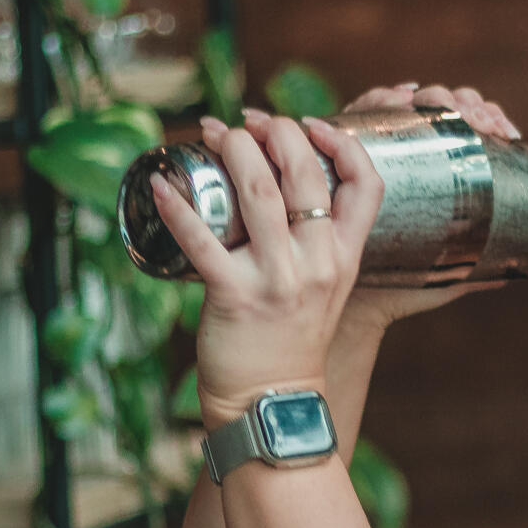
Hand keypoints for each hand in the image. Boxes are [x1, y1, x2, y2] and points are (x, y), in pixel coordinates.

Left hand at [150, 111, 382, 431]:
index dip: (342, 141)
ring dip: (232, 149)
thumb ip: (317, 243)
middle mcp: (318, 262)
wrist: (272, 404)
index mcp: (344, 255)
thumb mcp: (325, 288)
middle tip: (244, 123)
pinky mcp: (235, 295)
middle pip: (304, 172)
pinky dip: (177, 206)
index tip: (311, 124)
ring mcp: (278, 279)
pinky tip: (161, 185)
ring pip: (259, 191)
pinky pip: (202, 240)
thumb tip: (280, 186)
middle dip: (273, 131)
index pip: (366, 183)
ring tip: (211, 133)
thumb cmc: (290, 341)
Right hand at [339, 82, 515, 328]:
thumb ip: (471, 271)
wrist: (353, 302)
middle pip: (441, 107)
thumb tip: (507, 276)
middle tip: (481, 122)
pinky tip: (400, 98)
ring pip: (407, 103)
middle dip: (465, 103)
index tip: (507, 134)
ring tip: (448, 109)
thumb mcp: (442, 275)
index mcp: (436, 172)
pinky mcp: (347, 150)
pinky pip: (362, 112)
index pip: (467, 127)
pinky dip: (381, 98)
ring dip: (431, 97)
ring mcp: (379, 146)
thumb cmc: (398, 285)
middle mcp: (409, 152)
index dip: (488, 118)